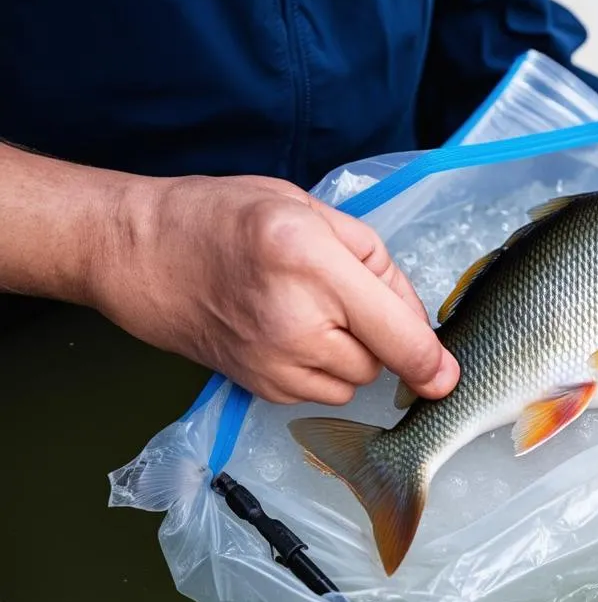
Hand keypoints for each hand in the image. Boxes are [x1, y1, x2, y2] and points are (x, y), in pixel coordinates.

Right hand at [93, 174, 460, 404]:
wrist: (143, 253)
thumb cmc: (226, 216)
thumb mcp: (310, 209)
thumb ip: (376, 261)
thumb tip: (418, 320)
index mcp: (310, 261)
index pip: (395, 334)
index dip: (431, 364)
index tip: (448, 379)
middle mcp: (294, 321)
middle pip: (380, 361)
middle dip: (382, 336)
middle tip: (347, 297)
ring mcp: (272, 362)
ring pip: (353, 382)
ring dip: (353, 355)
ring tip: (313, 311)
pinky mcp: (259, 387)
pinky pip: (320, 392)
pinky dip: (322, 369)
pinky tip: (291, 332)